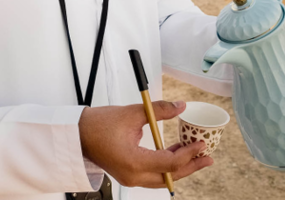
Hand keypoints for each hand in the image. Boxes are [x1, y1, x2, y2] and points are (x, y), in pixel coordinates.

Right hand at [78, 100, 212, 187]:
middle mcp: (133, 176)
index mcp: (134, 163)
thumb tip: (180, 106)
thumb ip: (159, 110)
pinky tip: (175, 151)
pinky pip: (153, 174)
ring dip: (180, 167)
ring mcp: (130, 177)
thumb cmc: (98, 124)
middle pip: (169, 177)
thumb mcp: (131, 113)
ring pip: (162, 178)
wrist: (77, 134)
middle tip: (208, 157)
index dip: (188, 154)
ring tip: (196, 155)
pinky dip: (166, 165)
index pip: (169, 163)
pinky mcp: (128, 173)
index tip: (201, 144)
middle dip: (191, 167)